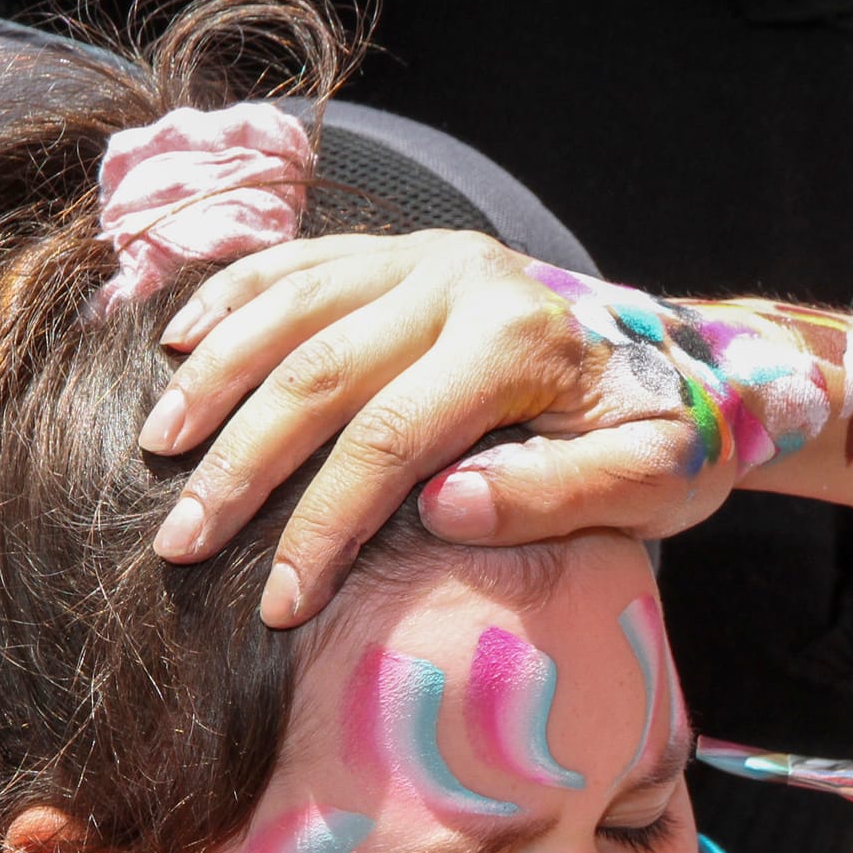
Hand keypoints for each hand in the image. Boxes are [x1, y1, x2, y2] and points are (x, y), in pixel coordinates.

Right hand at [143, 234, 834, 623]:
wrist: (694, 359)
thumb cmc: (669, 436)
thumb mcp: (654, 483)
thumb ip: (558, 495)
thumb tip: (441, 509)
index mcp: (519, 341)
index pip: (390, 440)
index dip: (323, 526)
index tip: (280, 603)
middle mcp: (464, 279)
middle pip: (320, 373)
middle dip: (241, 466)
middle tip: (179, 543)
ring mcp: (428, 255)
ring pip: (291, 309)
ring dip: (213, 381)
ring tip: (158, 454)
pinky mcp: (407, 250)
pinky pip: (300, 264)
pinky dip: (232, 300)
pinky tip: (178, 346)